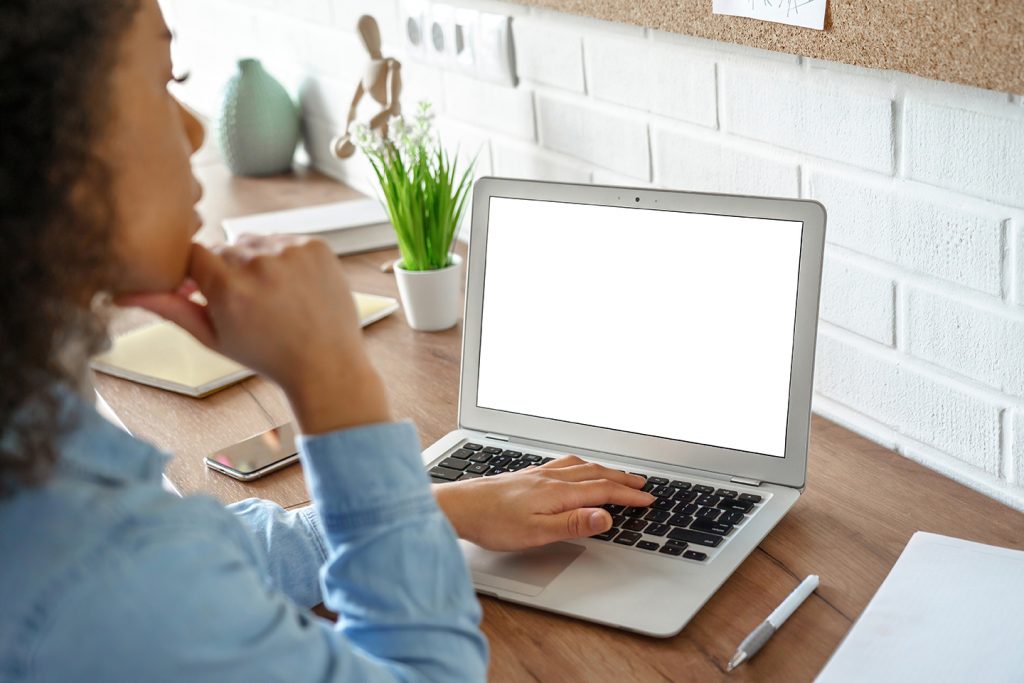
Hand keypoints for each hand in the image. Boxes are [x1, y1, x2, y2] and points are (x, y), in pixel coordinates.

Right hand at [115, 236, 388, 433]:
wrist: (326, 363)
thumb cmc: (267, 355)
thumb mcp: (212, 337)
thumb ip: (169, 308)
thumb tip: (122, 292)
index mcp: (227, 288)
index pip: (192, 254)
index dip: (199, 273)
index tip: (211, 293)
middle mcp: (259, 264)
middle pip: (224, 247)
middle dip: (228, 270)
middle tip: (249, 303)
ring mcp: (291, 252)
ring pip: (254, 241)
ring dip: (257, 260)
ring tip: (273, 296)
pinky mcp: (315, 246)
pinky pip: (285, 239)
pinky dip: (286, 257)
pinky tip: (294, 287)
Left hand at [433, 456, 655, 550]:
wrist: (458, 506)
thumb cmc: (492, 522)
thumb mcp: (536, 532)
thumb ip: (573, 524)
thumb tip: (605, 517)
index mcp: (557, 492)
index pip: (602, 491)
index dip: (628, 496)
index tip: (647, 499)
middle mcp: (550, 478)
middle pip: (596, 474)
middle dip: (622, 478)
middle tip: (643, 484)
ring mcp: (538, 474)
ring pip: (581, 466)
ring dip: (604, 469)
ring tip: (617, 474)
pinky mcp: (527, 475)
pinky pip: (565, 464)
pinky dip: (583, 465)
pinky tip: (576, 469)